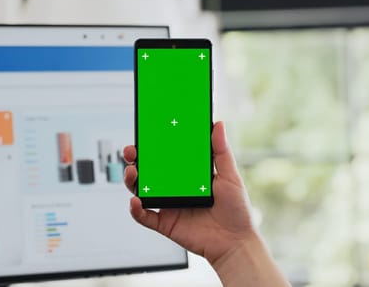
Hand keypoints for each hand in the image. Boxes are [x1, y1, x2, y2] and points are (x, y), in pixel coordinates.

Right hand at [123, 121, 256, 264]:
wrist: (236, 243)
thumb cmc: (236, 211)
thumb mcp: (230, 176)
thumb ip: (221, 151)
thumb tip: (218, 125)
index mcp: (189, 175)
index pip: (167, 156)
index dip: (154, 145)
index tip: (147, 132)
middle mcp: (176, 188)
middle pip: (149, 171)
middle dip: (136, 159)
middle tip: (132, 151)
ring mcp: (169, 205)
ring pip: (141, 190)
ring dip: (132, 180)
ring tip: (133, 172)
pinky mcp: (165, 223)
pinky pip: (144, 216)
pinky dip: (135, 209)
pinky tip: (136, 200)